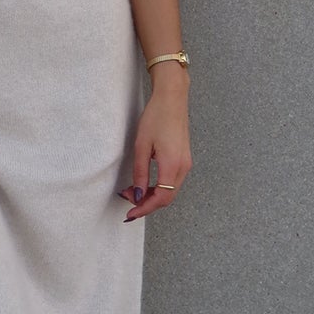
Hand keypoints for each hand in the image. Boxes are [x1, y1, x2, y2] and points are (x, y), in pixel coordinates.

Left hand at [118, 75, 190, 219]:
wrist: (172, 99)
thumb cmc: (156, 117)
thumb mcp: (141, 145)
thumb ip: (140, 173)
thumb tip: (137, 194)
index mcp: (172, 164)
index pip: (161, 198)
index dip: (145, 208)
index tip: (130, 214)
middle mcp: (183, 167)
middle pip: (167, 197)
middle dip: (147, 204)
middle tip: (127, 202)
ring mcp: (186, 163)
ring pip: (170, 191)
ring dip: (152, 196)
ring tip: (133, 192)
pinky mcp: (184, 159)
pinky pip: (173, 181)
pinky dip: (159, 187)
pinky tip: (146, 184)